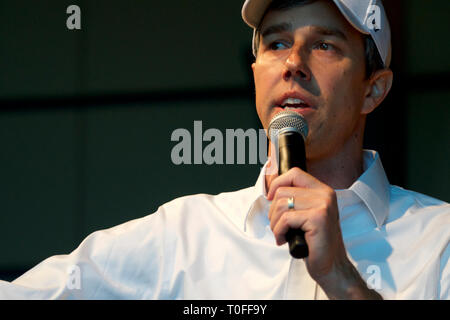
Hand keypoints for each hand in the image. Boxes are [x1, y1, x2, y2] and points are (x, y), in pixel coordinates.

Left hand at [267, 167, 381, 298]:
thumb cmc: (314, 242)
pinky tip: (284, 239)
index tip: (271, 198)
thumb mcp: (305, 214)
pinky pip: (286, 219)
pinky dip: (279, 231)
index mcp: (323, 190)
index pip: (294, 173)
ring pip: (281, 205)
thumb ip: (294, 199)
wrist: (330, 265)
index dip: (277, 184)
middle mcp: (325, 195)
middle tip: (279, 227)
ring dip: (275, 224)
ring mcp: (323, 205)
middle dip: (273, 212)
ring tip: (282, 234)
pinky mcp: (318, 218)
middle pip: (283, 191)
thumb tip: (270, 191)